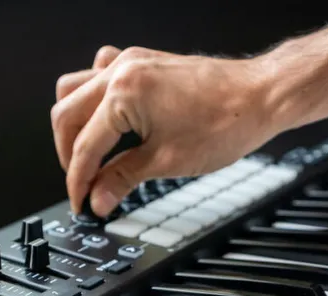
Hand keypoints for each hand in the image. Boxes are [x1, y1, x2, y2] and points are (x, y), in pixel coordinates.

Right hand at [51, 45, 284, 215]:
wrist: (260, 97)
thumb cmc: (226, 122)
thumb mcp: (167, 161)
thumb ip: (122, 179)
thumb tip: (98, 199)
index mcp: (123, 93)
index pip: (84, 146)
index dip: (78, 181)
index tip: (81, 202)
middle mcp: (121, 70)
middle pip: (66, 114)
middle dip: (69, 155)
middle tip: (83, 185)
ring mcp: (130, 61)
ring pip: (74, 89)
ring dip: (74, 124)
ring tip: (88, 155)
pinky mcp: (142, 62)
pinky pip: (99, 73)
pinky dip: (93, 98)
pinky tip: (106, 120)